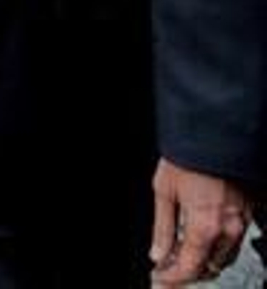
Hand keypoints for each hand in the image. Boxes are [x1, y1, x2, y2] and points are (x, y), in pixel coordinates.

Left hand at [150, 159, 249, 283]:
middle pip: (210, 267)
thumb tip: (158, 252)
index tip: (160, 279)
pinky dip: (217, 248)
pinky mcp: (248, 213)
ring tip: (181, 257)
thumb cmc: (187, 156)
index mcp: (204, 225)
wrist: (213, 133)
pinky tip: (200, 241)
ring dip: (204, 262)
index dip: (173, 278)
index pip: (190, 267)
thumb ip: (161, 228)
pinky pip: (234, 241)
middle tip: (169, 270)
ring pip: (225, 257)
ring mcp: (242, 221)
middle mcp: (228, 228)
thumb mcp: (163, 191)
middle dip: (189, 273)